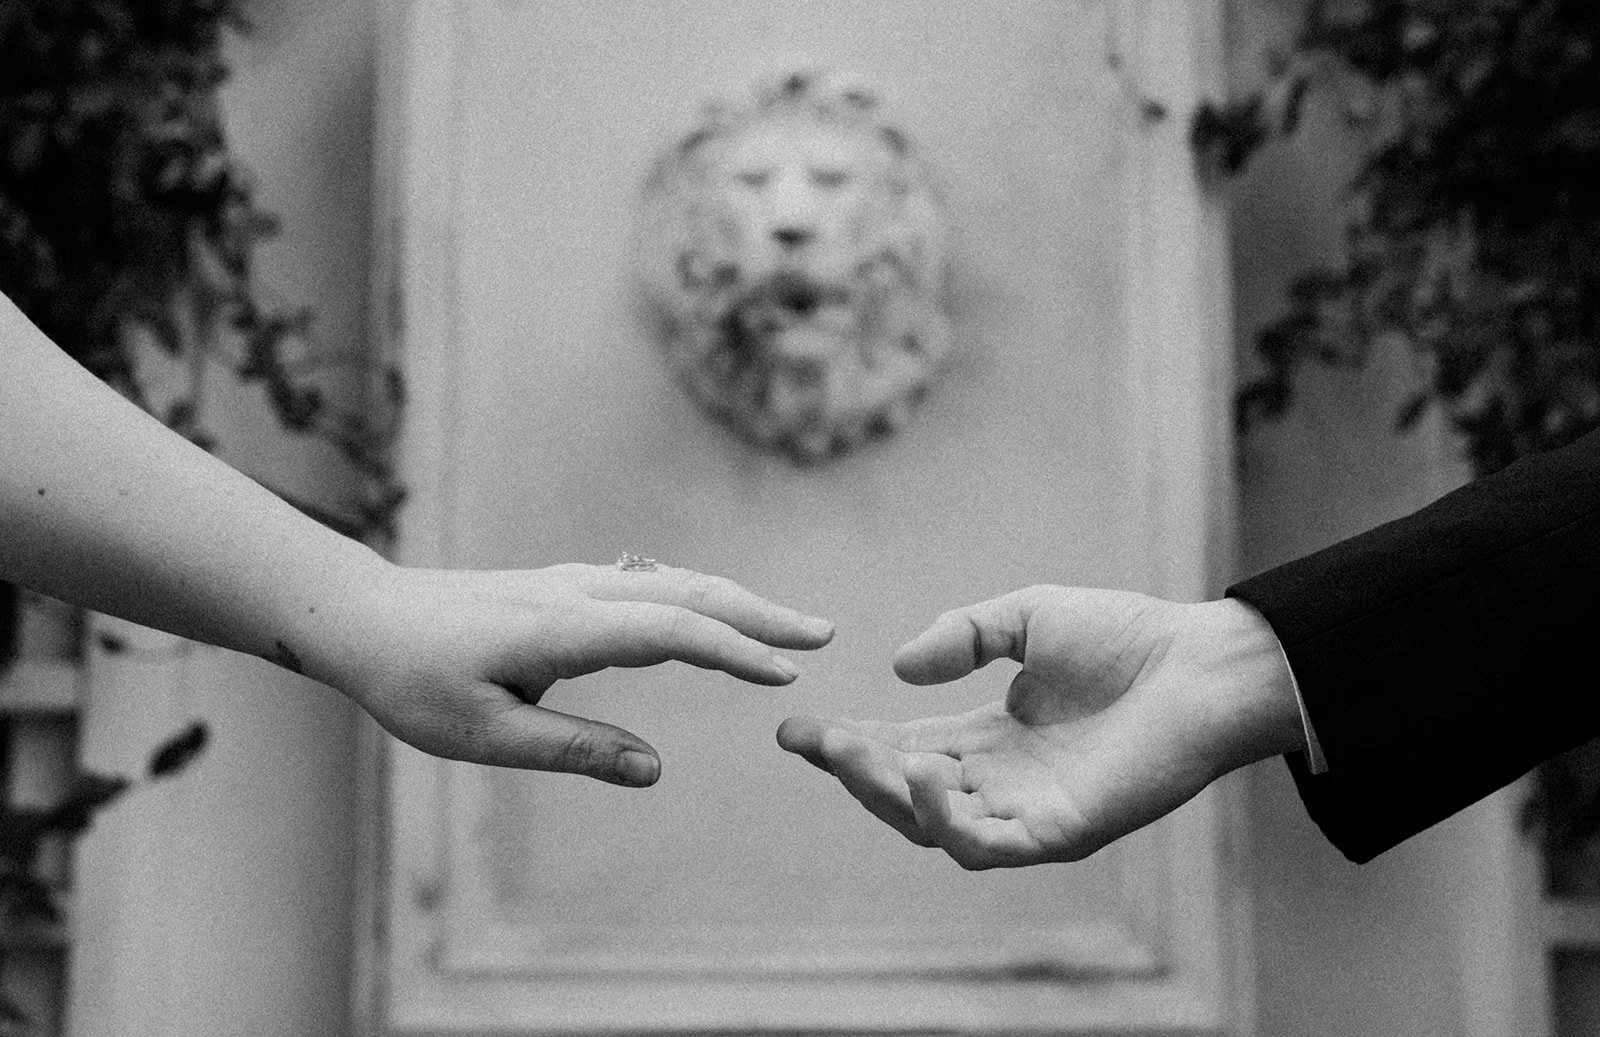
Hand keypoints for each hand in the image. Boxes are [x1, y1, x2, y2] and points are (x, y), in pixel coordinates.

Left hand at [308, 560, 832, 784]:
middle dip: (760, 614)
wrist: (360, 614)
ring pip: (674, 581)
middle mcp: (578, 593)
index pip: (670, 630)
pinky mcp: (565, 587)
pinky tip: (714, 613)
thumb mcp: (484, 734)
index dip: (734, 650)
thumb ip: (573, 749)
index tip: (787, 673)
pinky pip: (650, 583)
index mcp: (562, 629)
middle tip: (823, 634)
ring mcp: (574, 583)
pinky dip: (700, 595)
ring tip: (788, 628)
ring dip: (737, 601)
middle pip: (690, 591)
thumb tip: (653, 770)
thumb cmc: (413, 680)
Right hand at [777, 586, 1300, 867]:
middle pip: (906, 791)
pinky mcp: (1062, 833)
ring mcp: (1030, 812)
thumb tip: (899, 669)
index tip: (795, 728)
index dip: (850, 742)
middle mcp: (1004, 782)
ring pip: (934, 826)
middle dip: (852, 768)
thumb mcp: (1026, 617)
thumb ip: (963, 635)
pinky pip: (987, 845)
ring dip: (886, 794)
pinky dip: (946, 819)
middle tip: (811, 740)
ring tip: (856, 752)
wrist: (1202, 663)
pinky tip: (922, 774)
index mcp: (994, 739)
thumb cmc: (1128, 637)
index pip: (905, 748)